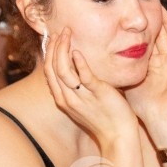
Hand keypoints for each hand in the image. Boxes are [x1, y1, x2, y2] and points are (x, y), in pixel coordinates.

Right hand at [44, 28, 135, 147]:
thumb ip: (77, 86)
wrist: (118, 136)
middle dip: (54, 47)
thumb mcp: (84, 102)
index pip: (49, 72)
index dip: (49, 53)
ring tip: (67, 33)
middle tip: (60, 31)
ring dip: (63, 49)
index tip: (53, 38)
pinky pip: (84, 77)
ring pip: (63, 70)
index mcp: (63, 99)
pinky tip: (78, 51)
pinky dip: (79, 63)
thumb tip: (75, 67)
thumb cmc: (103, 118)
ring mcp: (82, 97)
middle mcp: (68, 98)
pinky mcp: (98, 93)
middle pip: (52, 68)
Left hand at [125, 11, 166, 146]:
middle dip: (157, 18)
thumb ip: (116, 69)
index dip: (142, 27)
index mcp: (151, 64)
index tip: (135, 12)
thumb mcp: (127, 81)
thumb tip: (97, 59)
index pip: (147, 40)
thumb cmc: (143, 106)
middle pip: (161, 34)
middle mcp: (165, 61)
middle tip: (152, 0)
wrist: (161, 119)